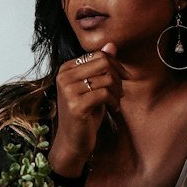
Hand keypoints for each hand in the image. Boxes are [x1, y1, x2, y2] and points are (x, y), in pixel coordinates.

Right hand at [50, 42, 122, 177]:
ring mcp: (68, 90)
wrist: (73, 141)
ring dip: (117, 91)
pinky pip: (104, 94)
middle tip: (120, 92)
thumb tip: (111, 44)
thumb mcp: (94, 86)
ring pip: (106, 79)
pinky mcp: (76, 105)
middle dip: (117, 77)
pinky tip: (113, 109)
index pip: (98, 55)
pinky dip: (114, 101)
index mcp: (66, 68)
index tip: (123, 78)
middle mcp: (64, 76)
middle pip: (103, 63)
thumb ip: (101, 65)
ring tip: (116, 102)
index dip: (115, 65)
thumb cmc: (85, 113)